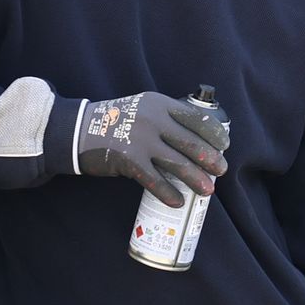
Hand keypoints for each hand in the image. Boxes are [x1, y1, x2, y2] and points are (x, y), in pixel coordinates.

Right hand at [70, 91, 227, 207]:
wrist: (80, 129)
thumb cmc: (117, 121)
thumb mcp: (144, 108)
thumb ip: (167, 118)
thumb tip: (198, 142)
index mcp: (160, 103)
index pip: (196, 118)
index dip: (214, 133)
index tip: (225, 145)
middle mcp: (153, 119)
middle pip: (191, 142)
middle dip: (210, 159)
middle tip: (221, 171)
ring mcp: (140, 139)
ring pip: (177, 163)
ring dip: (196, 178)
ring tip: (208, 190)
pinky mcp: (129, 160)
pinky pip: (154, 180)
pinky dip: (168, 192)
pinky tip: (178, 201)